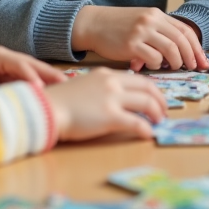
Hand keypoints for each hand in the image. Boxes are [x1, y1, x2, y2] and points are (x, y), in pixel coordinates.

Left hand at [0, 44, 67, 88]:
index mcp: (0, 56)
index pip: (19, 65)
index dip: (30, 76)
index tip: (39, 88)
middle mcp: (12, 58)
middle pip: (35, 65)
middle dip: (51, 74)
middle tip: (68, 84)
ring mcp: (15, 65)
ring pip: (37, 71)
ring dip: (51, 79)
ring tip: (70, 89)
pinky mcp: (15, 74)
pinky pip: (32, 78)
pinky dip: (45, 84)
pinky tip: (57, 93)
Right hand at [44, 68, 166, 141]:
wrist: (46, 108)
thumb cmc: (59, 101)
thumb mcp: (84, 86)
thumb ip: (100, 88)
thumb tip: (114, 99)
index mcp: (106, 74)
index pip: (137, 79)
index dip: (151, 90)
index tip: (155, 99)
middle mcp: (112, 83)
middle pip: (147, 87)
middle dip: (159, 99)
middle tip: (163, 111)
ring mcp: (112, 99)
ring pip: (146, 102)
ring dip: (157, 113)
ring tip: (159, 121)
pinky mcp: (110, 116)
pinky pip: (136, 122)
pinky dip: (146, 128)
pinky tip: (148, 134)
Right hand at [71, 6, 208, 70]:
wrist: (92, 24)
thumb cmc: (117, 27)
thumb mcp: (141, 22)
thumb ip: (159, 32)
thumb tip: (181, 51)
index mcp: (157, 14)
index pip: (185, 30)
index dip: (197, 47)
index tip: (203, 61)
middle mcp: (151, 20)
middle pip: (181, 40)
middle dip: (191, 57)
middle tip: (193, 68)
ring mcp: (141, 31)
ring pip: (171, 49)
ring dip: (176, 62)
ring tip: (173, 68)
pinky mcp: (131, 44)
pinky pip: (153, 58)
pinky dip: (157, 65)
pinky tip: (152, 66)